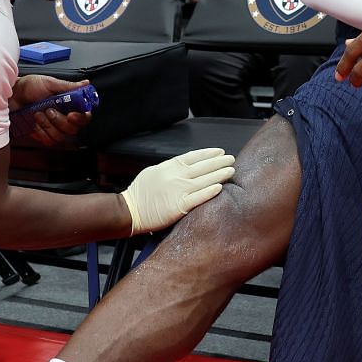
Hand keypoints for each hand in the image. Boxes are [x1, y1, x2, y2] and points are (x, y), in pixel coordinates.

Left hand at [10, 75, 92, 147]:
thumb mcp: (50, 83)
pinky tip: (35, 123)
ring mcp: (53, 127)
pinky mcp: (43, 135)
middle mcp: (63, 117)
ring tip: (38, 113)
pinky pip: (48, 141)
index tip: (71, 114)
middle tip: (49, 110)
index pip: (84, 116)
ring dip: (48, 125)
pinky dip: (41, 132)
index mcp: (69, 104)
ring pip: (60, 136)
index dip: (80, 118)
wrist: (12, 96)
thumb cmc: (29, 87)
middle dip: (59, 120)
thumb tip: (85, 84)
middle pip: (73, 129)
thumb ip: (68, 86)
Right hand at [120, 146, 236, 232]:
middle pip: (203, 166)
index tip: (220, 151)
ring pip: (204, 180)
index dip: (208, 153)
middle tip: (231, 159)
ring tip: (231, 171)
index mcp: (169, 166)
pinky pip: (198, 198)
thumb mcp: (154, 171)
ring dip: (220, 174)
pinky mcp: (179, 207)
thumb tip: (185, 165)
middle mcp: (176, 176)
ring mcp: (178, 191)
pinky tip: (220, 187)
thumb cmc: (140, 192)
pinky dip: (209, 192)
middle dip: (219, 162)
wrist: (130, 210)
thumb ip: (170, 168)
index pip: (193, 156)